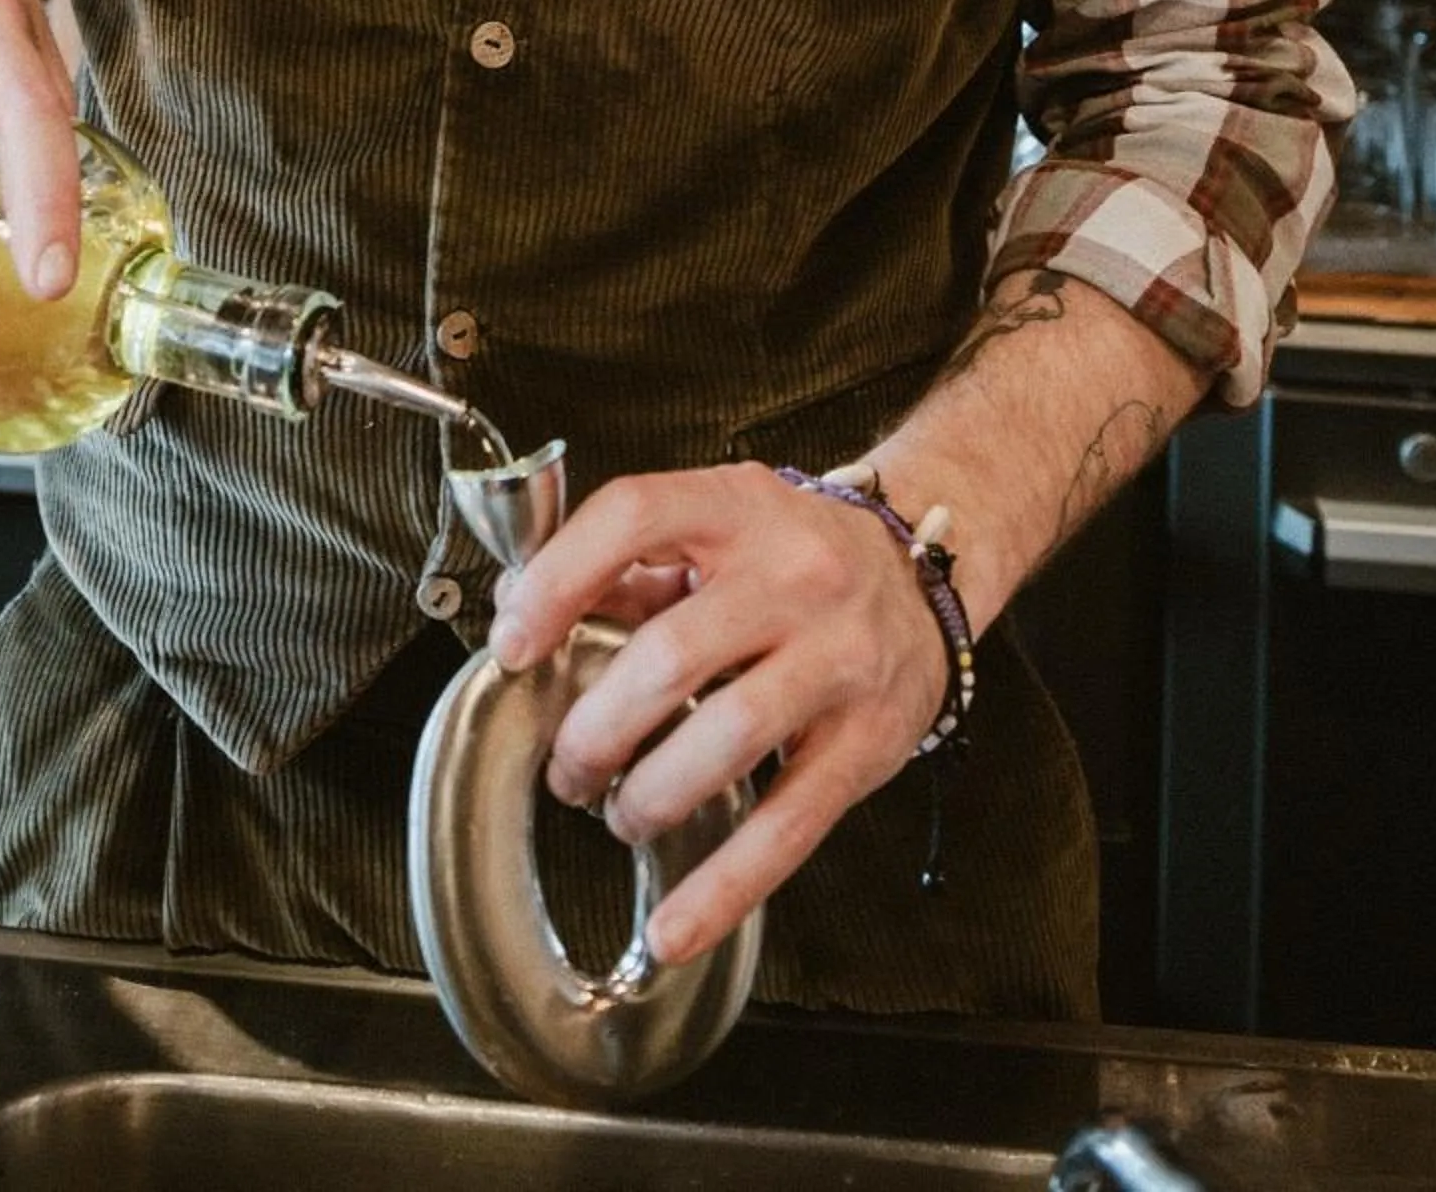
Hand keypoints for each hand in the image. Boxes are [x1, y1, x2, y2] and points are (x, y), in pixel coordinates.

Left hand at [484, 462, 947, 967]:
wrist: (922, 576)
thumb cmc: (797, 554)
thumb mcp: (717, 527)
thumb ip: (625, 567)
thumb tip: (519, 603)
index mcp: (739, 506)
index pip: (635, 517)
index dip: (560, 580)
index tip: (513, 643)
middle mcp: (796, 574)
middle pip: (671, 655)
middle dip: (596, 729)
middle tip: (569, 767)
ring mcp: (838, 658)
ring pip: (725, 740)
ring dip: (648, 797)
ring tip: (622, 814)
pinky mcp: (867, 742)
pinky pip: (787, 825)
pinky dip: (722, 889)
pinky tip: (672, 929)